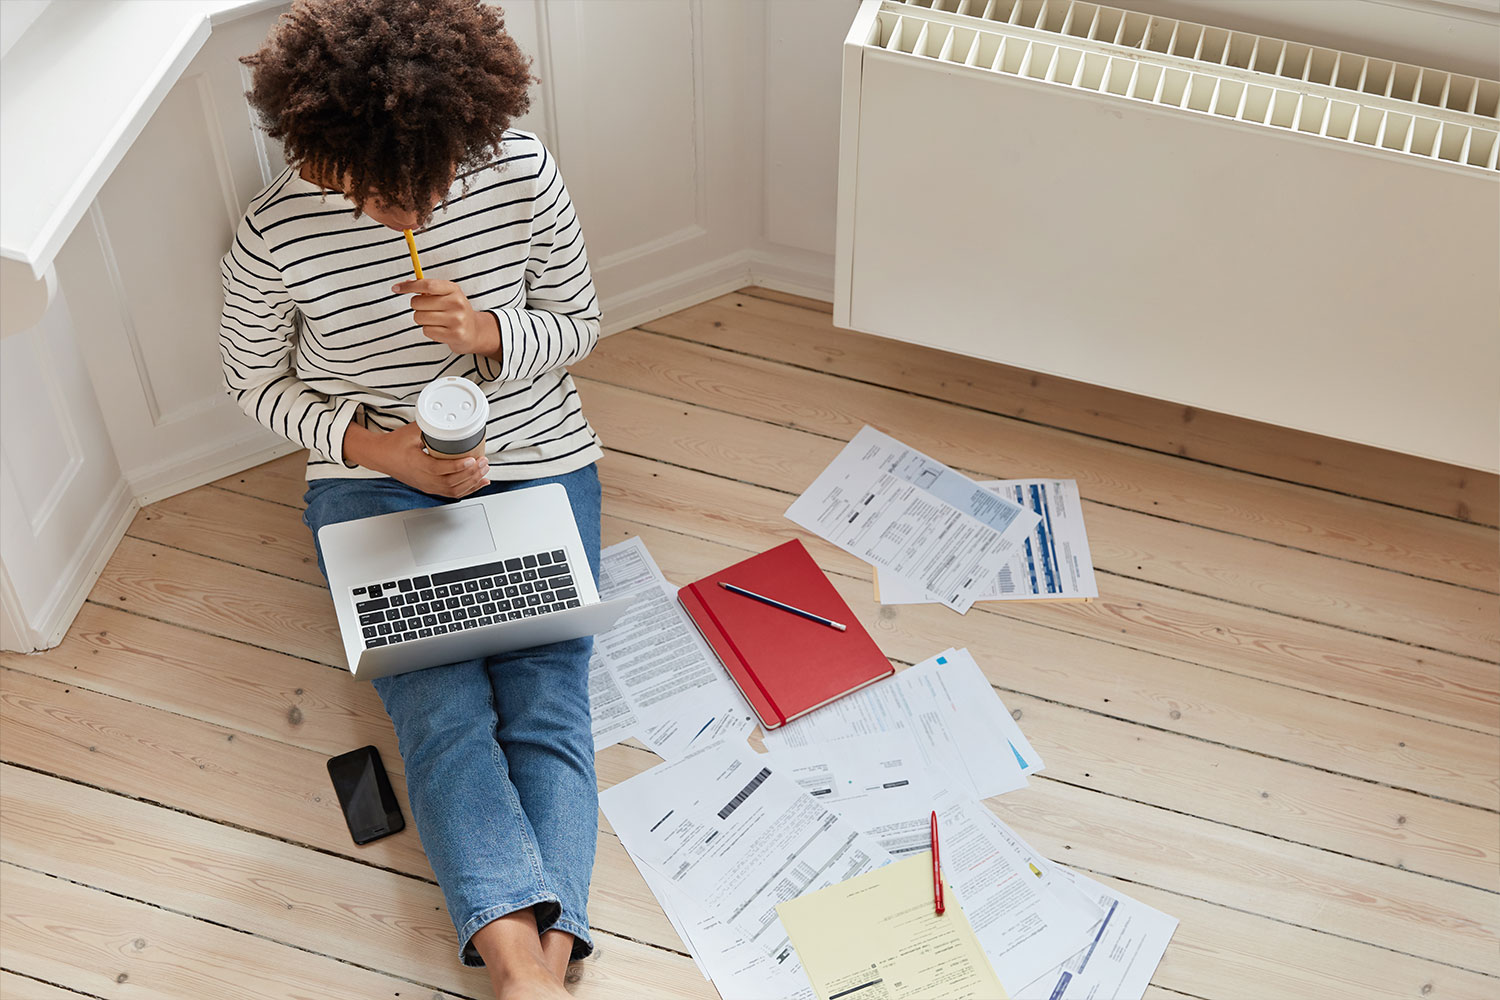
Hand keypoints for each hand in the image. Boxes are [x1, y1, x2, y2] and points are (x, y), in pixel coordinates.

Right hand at [344, 422, 489, 497]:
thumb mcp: (410, 432)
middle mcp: (422, 479)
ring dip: (472, 482)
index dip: (458, 466)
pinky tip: (480, 483)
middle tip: (484, 462)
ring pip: (453, 490)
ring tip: (484, 470)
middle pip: (451, 482)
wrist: (380, 457)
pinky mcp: (430, 488)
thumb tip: (448, 417)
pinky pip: (452, 492)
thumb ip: (429, 426)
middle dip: (471, 474)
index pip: (439, 469)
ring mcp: (427, 486)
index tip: (472, 459)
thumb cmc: (393, 445)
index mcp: (416, 465)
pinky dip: (468, 489)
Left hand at [392, 278, 500, 355]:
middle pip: (418, 303)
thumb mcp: (446, 295)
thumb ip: (427, 288)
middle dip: (417, 307)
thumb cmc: (455, 311)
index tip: (396, 288)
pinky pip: (426, 331)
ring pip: (419, 318)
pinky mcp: (454, 335)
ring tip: (435, 320)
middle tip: (428, 310)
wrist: (475, 331)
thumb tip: (405, 284)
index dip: (409, 286)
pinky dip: (429, 331)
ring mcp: (456, 320)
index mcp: (453, 289)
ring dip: (423, 320)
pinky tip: (440, 329)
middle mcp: (457, 303)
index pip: (427, 284)